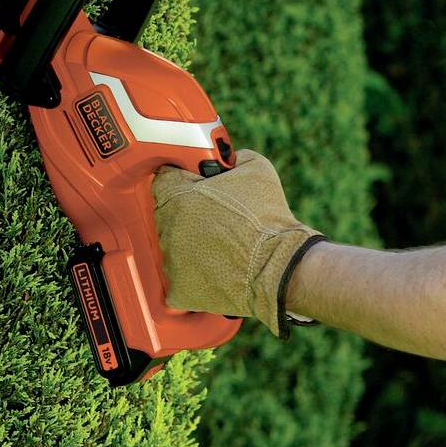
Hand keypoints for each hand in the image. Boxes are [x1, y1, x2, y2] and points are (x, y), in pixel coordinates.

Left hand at [151, 148, 324, 338]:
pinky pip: (176, 281)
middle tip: (215, 221)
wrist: (281, 265)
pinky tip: (213, 272)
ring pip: (172, 248)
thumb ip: (233, 157)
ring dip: (189, 246)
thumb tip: (228, 160)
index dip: (183, 181)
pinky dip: (191, 278)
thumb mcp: (256, 167)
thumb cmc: (268, 218)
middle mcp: (168, 226)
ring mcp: (171, 260)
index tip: (197, 188)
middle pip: (167, 215)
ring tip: (219, 248)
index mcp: (178, 194)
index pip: (164, 179)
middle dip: (187, 215)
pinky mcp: (179, 289)